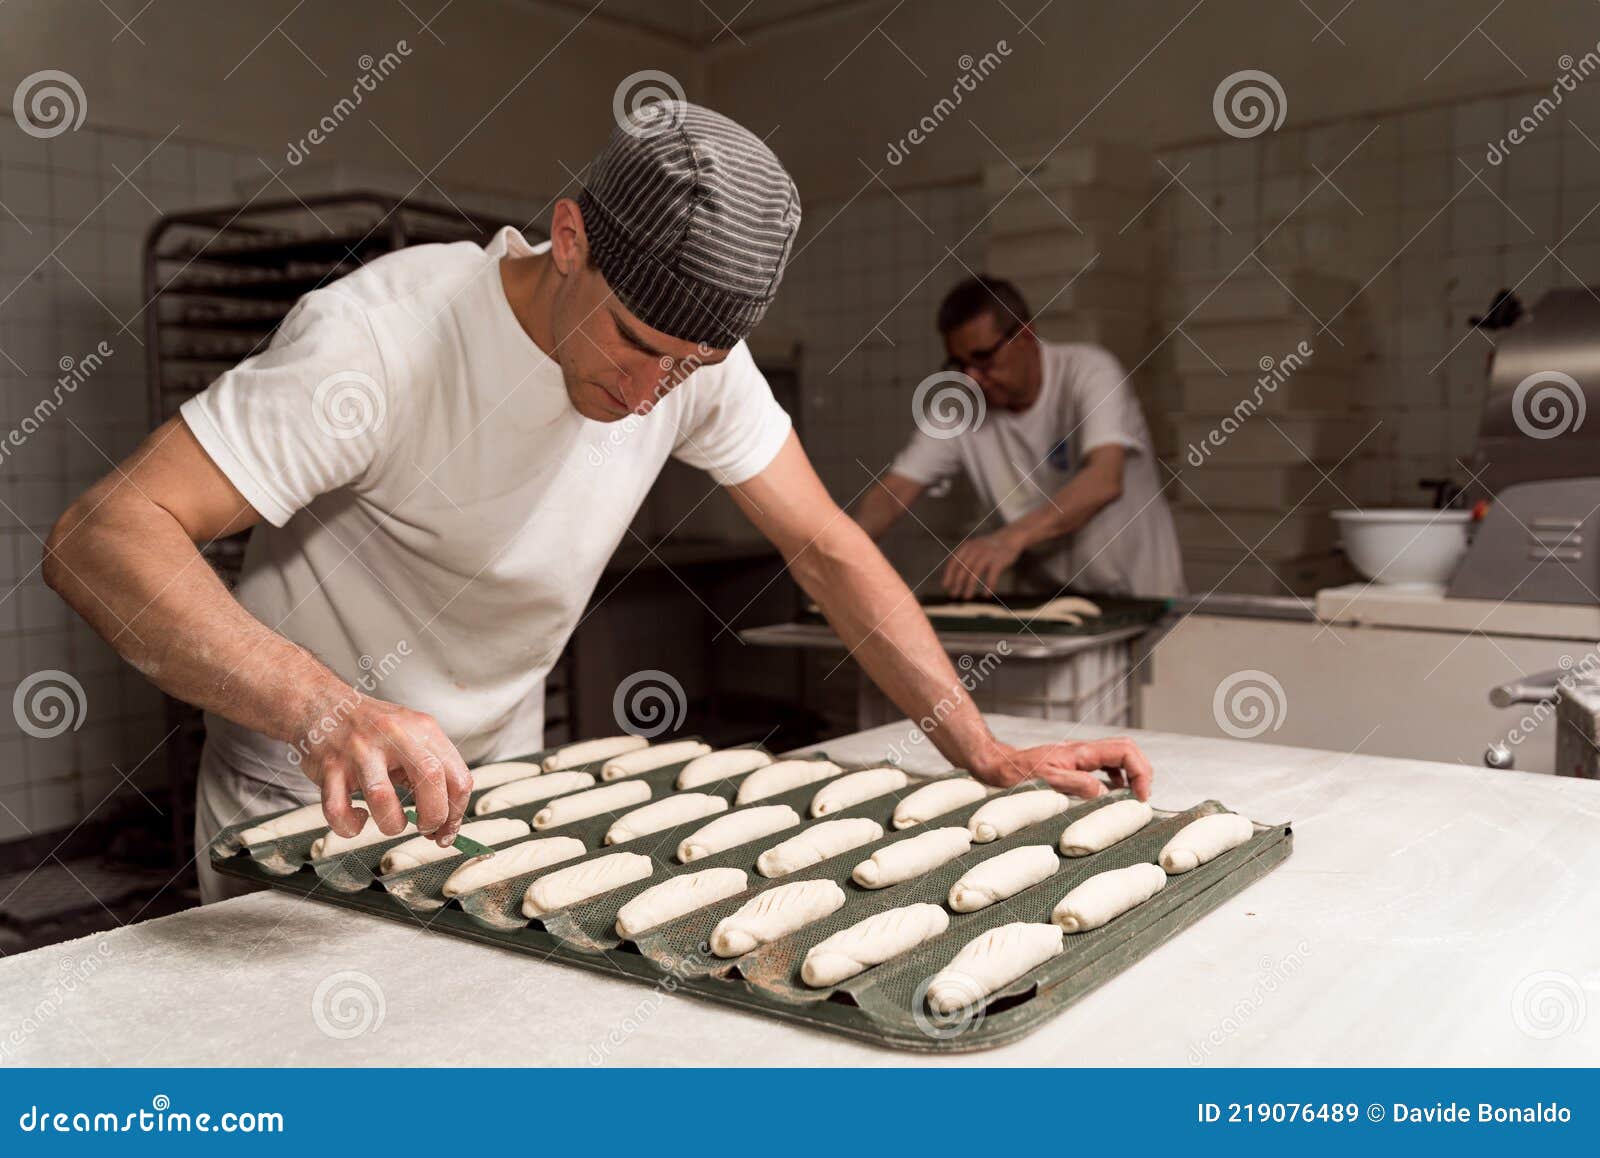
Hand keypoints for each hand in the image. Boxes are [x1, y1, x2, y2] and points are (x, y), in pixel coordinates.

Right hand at [297, 695, 472, 845]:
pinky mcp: (329, 768)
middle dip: (434, 816)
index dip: (457, 812)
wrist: (323, 704)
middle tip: (426, 829)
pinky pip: (338, 810)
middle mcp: (393, 736)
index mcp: (422, 730)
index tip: (447, 827)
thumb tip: (447, 820)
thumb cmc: (372, 727)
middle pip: (430, 779)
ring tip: (391, 821)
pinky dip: (350, 826)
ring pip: (381, 798)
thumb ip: (432, 768)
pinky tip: (359, 818)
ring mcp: (359, 751)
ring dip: (392, 824)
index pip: (458, 776)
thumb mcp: (412, 734)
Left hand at [941, 530, 1024, 599]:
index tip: (945, 586)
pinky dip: (989, 586)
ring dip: (969, 587)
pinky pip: (992, 576)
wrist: (1011, 537)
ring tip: (966, 597)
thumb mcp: (975, 547)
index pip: (954, 562)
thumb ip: (965, 558)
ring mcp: (987, 555)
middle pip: (963, 569)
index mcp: (968, 547)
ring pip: (974, 574)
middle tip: (954, 595)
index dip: (948, 575)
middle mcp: (976, 550)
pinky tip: (986, 594)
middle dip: (957, 583)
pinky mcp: (999, 561)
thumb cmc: (990, 547)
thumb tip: (954, 579)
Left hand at [968, 737, 1153, 800]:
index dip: (1140, 771)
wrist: (997, 765)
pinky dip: (1115, 779)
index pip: (1125, 750)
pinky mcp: (1074, 765)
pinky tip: (1111, 795)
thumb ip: (1076, 783)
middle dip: (1142, 771)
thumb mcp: (1046, 780)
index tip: (1141, 796)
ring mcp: (1080, 757)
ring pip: (1118, 757)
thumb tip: (1103, 792)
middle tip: (1142, 797)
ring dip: (1131, 775)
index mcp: (1082, 752)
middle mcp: (1084, 751)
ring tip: (1132, 797)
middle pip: (1127, 750)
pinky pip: (1104, 767)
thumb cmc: (1017, 773)